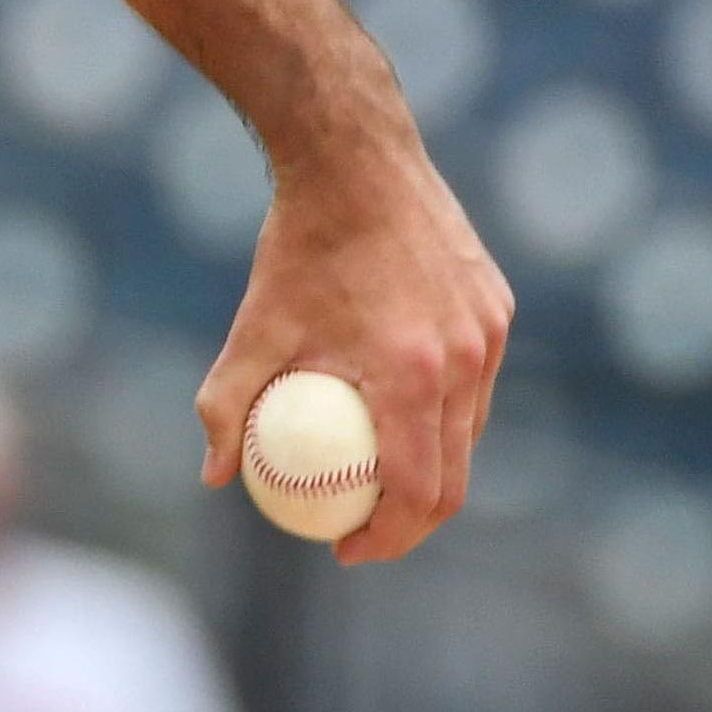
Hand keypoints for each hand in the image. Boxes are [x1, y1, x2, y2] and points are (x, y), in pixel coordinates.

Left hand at [195, 119, 512, 563]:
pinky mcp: (496, 310)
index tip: (345, 548)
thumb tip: (215, 476)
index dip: (388, 536)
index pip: (418, 490)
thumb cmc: (298, 248)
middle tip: (360, 530)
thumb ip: (228, 404)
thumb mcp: (253, 327)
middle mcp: (465, 358)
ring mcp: (489, 334)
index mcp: (412, 374)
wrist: (357, 163)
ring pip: (469, 431)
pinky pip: (474, 384)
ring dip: (432, 468)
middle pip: (455, 475)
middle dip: (413, 521)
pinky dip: (442, 412)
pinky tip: (395, 413)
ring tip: (377, 480)